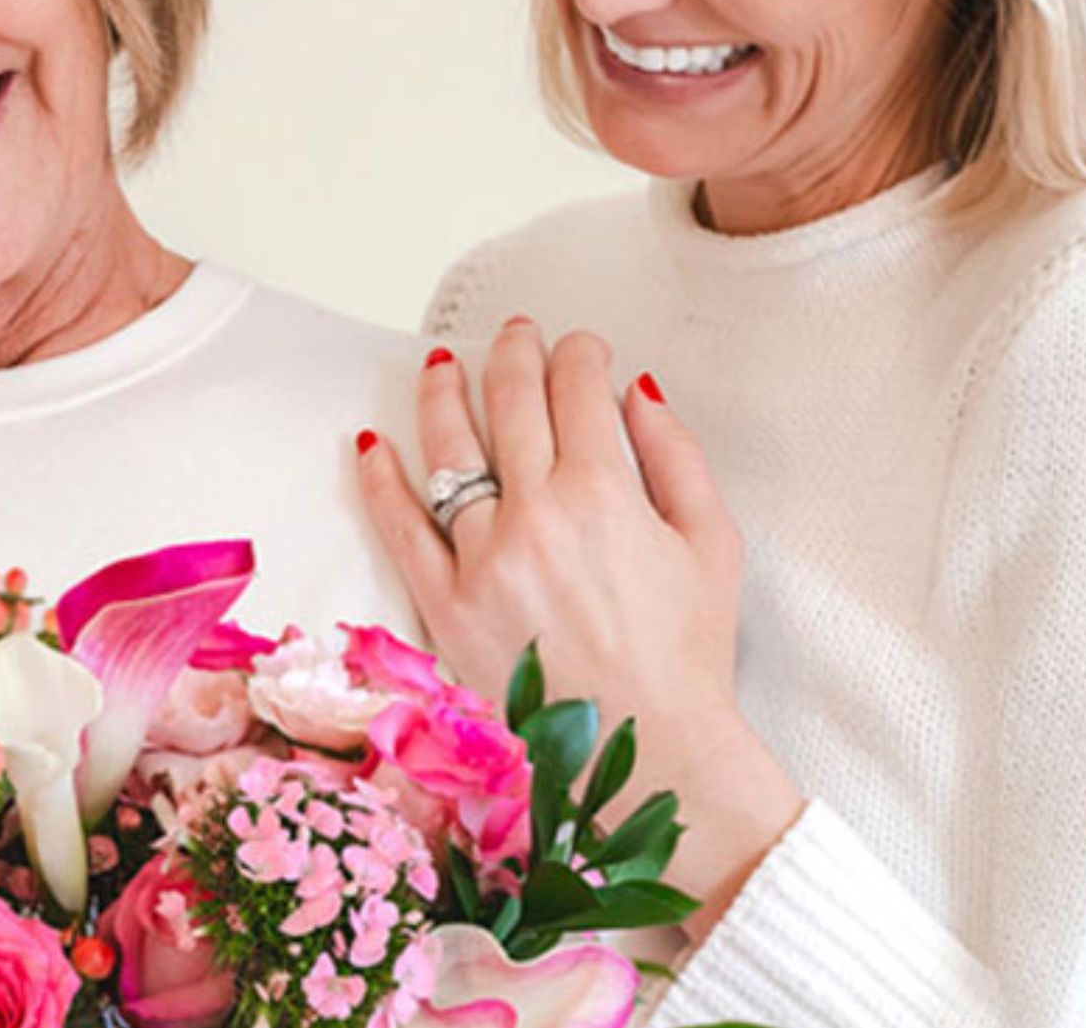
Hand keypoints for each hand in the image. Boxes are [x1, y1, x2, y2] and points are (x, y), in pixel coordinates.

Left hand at [355, 321, 798, 936]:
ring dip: (445, 393)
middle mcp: (535, 514)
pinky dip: (381, 479)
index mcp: (605, 493)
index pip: (578, 390)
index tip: (582, 349)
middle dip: (516, 354)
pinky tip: (372, 443)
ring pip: (449, 450)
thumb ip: (678, 456)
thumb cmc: (686, 653)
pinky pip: (400, 527)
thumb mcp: (713, 544)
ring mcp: (483, 558)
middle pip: (512, 404)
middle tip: (516, 335)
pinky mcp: (445, 603)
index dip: (579, 355)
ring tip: (443, 364)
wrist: (644, 750)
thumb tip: (638, 390)